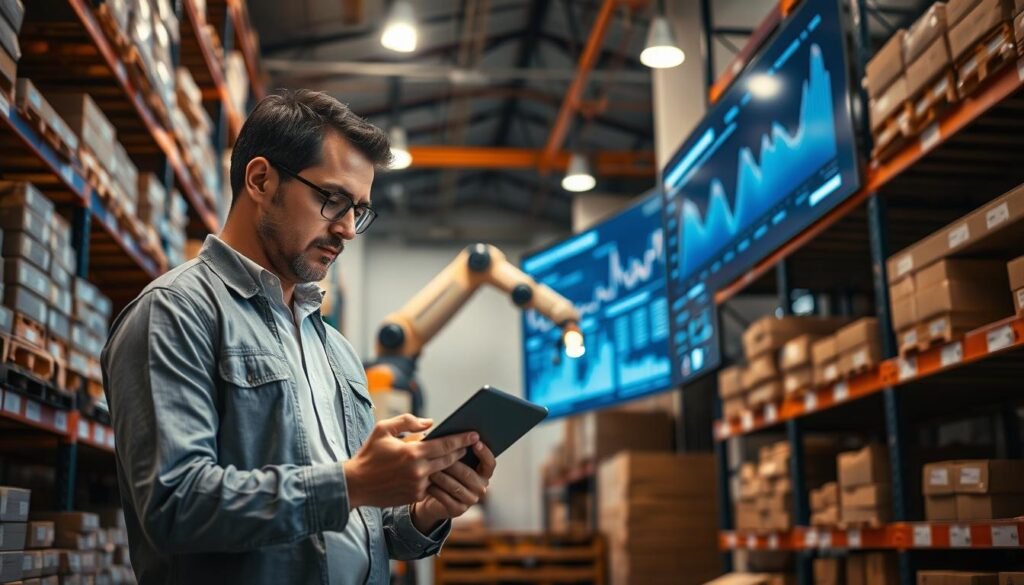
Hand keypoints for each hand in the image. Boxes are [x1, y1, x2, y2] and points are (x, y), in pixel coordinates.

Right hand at [343, 414, 479, 509]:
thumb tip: (430, 423)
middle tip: (470, 444)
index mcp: (412, 452)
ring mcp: (418, 485)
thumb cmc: (369, 454)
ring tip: (458, 457)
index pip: (445, 444)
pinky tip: (441, 471)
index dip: (462, 439)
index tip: (474, 434)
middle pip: (449, 459)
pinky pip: (431, 485)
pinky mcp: (415, 496)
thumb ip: (407, 422)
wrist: (356, 485)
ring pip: (442, 474)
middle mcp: (418, 470)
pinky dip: (435, 477)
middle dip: (460, 451)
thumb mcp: (383, 430)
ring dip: (451, 466)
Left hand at [412, 441, 496, 530]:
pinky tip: (427, 484)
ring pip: (456, 486)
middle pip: (469, 474)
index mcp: (483, 473)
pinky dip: (436, 490)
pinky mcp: (458, 510)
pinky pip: (447, 498)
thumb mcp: (452, 460)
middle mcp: (481, 487)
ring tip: (429, 470)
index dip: (484, 452)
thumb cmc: (444, 473)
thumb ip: (457, 449)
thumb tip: (455, 434)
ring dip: (442, 477)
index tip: (475, 442)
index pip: (490, 463)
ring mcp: (471, 500)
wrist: (433, 498)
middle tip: (440, 455)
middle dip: (453, 464)